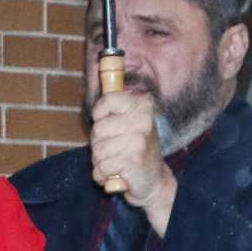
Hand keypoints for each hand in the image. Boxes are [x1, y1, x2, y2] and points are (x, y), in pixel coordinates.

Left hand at [90, 90, 176, 229]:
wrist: (153, 181)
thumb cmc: (135, 150)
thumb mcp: (128, 123)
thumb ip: (114, 106)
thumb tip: (98, 69)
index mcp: (142, 105)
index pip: (107, 100)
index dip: (99, 115)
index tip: (107, 124)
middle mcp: (142, 119)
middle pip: (97, 129)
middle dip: (99, 145)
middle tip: (115, 150)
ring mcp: (137, 140)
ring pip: (98, 151)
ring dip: (101, 162)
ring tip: (117, 162)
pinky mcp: (132, 160)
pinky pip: (101, 168)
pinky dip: (103, 175)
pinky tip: (117, 174)